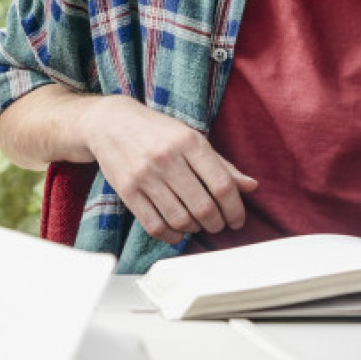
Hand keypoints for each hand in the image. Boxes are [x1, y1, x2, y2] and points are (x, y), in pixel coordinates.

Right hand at [81, 95, 257, 244]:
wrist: (109, 123)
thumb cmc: (157, 132)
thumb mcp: (192, 138)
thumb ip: (222, 164)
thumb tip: (251, 187)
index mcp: (189, 141)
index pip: (222, 185)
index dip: (235, 209)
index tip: (237, 219)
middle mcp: (167, 158)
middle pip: (204, 207)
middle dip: (217, 224)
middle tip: (218, 225)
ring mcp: (145, 175)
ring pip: (180, 219)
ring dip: (195, 229)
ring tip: (197, 224)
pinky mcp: (127, 191)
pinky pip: (155, 225)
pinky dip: (171, 236)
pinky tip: (178, 231)